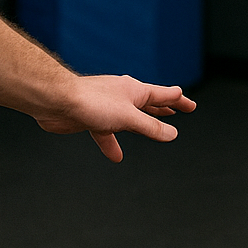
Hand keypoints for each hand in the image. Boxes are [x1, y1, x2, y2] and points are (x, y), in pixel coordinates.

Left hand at [32, 73, 195, 161]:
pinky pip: (108, 133)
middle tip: (179, 109)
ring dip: (142, 125)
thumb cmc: (91, 102)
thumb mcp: (128, 117)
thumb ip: (150, 127)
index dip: (179, 101)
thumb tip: (172, 134)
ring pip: (130, 118)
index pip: (164, 95)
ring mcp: (107, 107)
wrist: (57, 101)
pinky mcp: (93, 118)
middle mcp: (123, 96)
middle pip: (149, 103)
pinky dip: (113, 144)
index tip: (190, 105)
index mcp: (135, 91)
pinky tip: (116, 156)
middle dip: (164, 108)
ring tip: (154, 131)